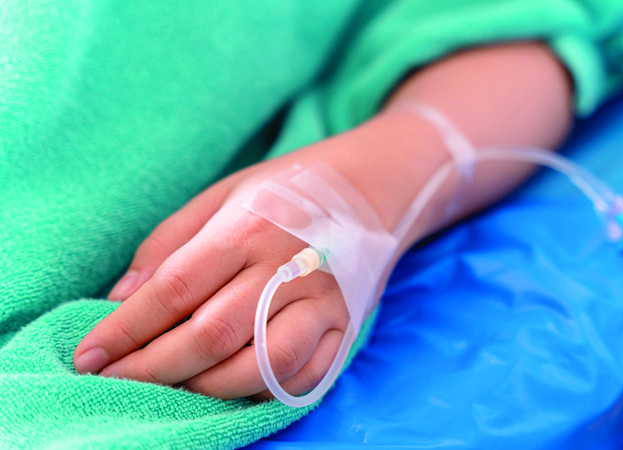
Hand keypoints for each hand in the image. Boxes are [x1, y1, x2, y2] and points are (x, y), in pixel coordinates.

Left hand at [73, 154, 351, 399]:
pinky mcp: (348, 325)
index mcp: (249, 226)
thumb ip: (170, 243)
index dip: (126, 329)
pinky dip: (263, 393)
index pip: (175, 289)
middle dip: (153, 368)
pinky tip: (231, 389)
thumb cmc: (290, 188)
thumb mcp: (223, 194)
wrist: (377, 188)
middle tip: (115, 382)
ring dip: (207, 387)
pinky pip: (305, 376)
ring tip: (173, 385)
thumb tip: (122, 300)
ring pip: (261, 365)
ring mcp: (325, 301)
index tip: (89, 356)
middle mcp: (289, 267)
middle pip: (212, 334)